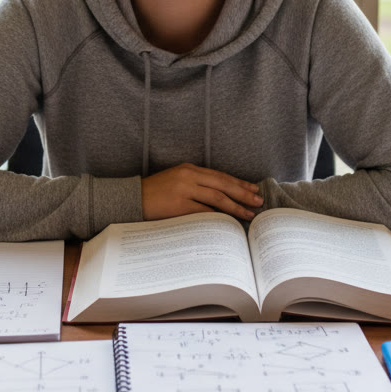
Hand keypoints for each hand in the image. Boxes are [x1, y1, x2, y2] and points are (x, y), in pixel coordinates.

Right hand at [142, 163, 263, 220]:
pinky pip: (204, 212)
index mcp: (189, 169)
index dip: (239, 183)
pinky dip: (219, 217)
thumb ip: (196, 185)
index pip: (220, 175)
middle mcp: (189, 177)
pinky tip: (230, 222)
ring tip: (249, 213)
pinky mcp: (179, 206)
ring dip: (236, 206)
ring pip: (217, 198)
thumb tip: (221, 196)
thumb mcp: (177, 181)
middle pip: (223, 184)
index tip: (253, 189)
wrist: (132, 199)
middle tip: (258, 200)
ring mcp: (184, 191)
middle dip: (243, 193)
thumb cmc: (155, 193)